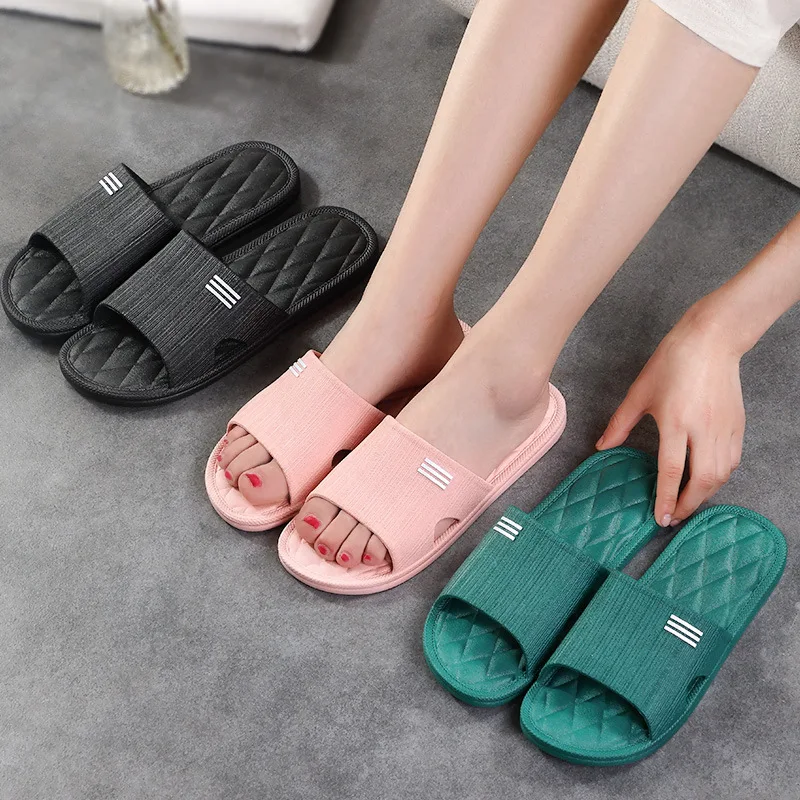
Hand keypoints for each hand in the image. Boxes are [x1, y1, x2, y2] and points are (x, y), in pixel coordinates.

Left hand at [596, 307, 744, 526]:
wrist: (712, 340)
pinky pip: (732, 461)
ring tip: (687, 501)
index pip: (672, 470)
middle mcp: (703, 429)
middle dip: (688, 504)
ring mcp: (724, 428)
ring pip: (721, 474)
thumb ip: (620, 424)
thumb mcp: (639, 392)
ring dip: (705, 493)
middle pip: (702, 480)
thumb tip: (602, 446)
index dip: (666, 497)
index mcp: (675, 421)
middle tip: (674, 517)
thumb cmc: (672, 363)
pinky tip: (706, 479)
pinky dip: (720, 476)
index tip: (661, 518)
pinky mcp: (737, 425)